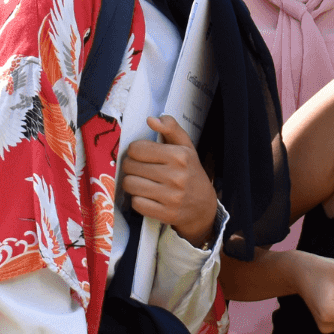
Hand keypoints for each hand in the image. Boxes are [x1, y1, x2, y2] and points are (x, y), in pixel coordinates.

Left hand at [121, 115, 216, 245]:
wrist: (204, 206)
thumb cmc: (190, 172)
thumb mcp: (186, 146)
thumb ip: (170, 128)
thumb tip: (151, 119)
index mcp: (179, 156)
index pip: (136, 149)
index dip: (134, 151)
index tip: (141, 155)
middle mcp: (175, 176)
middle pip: (130, 166)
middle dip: (130, 166)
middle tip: (139, 169)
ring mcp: (171, 197)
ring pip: (130, 185)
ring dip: (131, 183)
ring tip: (140, 181)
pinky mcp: (165, 214)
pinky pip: (136, 203)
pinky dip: (137, 199)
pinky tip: (146, 196)